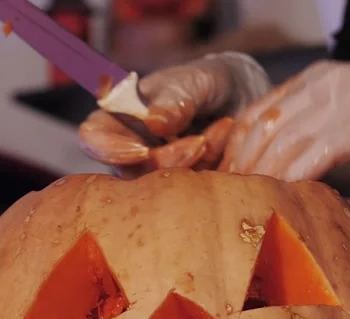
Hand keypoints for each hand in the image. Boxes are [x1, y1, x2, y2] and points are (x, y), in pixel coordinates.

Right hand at [79, 53, 269, 174]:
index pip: (94, 139)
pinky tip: (226, 137)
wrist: (242, 99)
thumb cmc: (205, 83)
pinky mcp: (186, 192)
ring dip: (193, 163)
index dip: (110, 149)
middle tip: (200, 141)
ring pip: (163, 188)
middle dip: (168, 160)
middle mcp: (133, 153)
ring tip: (220, 131)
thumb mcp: (193, 81)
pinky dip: (214, 166)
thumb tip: (153, 122)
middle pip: (133, 172)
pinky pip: (194, 192)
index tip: (141, 150)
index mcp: (120, 119)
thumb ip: (174, 99)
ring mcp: (159, 177)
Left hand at [220, 58, 349, 193]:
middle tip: (225, 205)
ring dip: (257, 180)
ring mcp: (340, 102)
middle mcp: (321, 86)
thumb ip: (319, 145)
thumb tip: (291, 190)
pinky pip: (311, 155)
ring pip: (278, 142)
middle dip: (237, 170)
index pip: (255, 114)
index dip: (233, 151)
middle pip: (259, 128)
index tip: (221, 184)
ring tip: (245, 210)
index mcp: (314, 82)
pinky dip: (290, 181)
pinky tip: (280, 203)